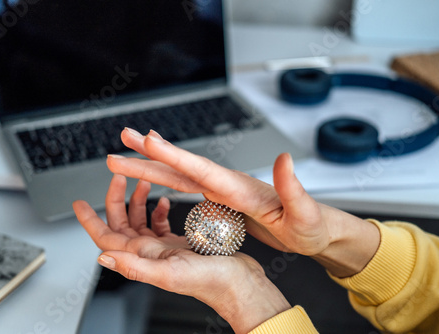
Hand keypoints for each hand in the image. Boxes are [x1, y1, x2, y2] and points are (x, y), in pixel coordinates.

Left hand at [73, 174, 289, 333]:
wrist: (237, 283)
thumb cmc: (210, 282)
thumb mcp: (169, 274)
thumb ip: (135, 266)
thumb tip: (102, 258)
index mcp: (143, 258)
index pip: (107, 238)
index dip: (90, 221)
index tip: (79, 204)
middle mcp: (149, 252)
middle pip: (121, 224)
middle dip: (116, 199)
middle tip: (119, 178)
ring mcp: (162, 248)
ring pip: (140, 220)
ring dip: (137, 201)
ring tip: (143, 182)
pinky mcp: (178, 243)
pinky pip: (160, 223)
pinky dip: (159, 209)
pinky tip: (165, 201)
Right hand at [106, 129, 379, 276]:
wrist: (316, 231)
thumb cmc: (311, 225)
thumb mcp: (304, 212)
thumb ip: (292, 187)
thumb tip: (283, 158)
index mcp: (241, 188)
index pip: (202, 168)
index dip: (173, 154)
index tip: (147, 140)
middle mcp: (229, 185)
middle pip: (183, 167)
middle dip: (150, 155)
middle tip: (122, 141)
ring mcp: (224, 192)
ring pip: (180, 176)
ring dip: (152, 167)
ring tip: (126, 158)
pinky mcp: (223, 201)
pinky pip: (189, 188)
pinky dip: (168, 180)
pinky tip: (157, 179)